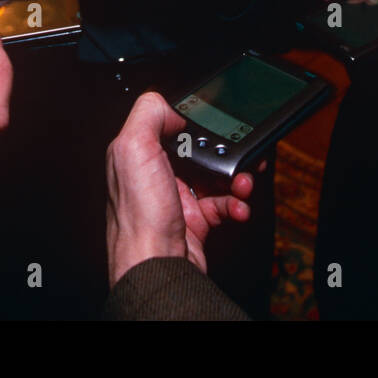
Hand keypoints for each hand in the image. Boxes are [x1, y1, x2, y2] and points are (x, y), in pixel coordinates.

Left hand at [105, 92, 253, 286]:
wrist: (155, 268)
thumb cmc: (140, 218)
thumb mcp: (133, 149)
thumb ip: (148, 114)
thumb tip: (172, 109)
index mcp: (137, 153)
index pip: (168, 124)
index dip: (193, 122)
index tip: (215, 121)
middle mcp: (155, 175)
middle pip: (198, 149)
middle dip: (225, 150)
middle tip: (240, 152)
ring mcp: (176, 199)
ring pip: (216, 176)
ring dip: (237, 176)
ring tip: (244, 182)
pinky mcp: (195, 222)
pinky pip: (224, 204)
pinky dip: (236, 204)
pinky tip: (238, 207)